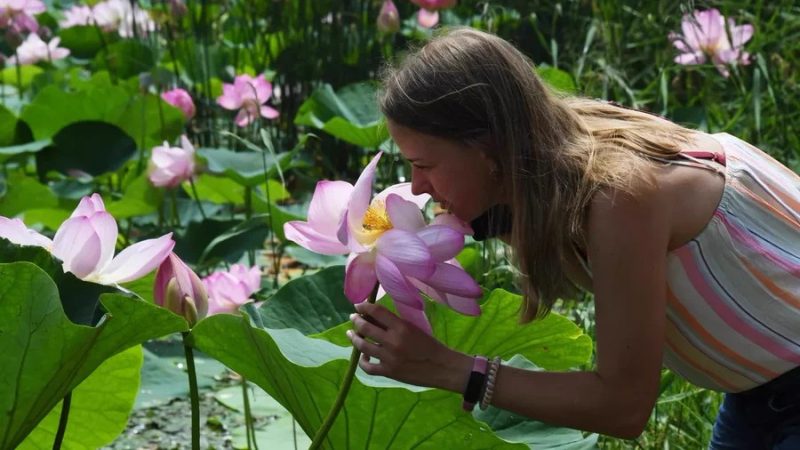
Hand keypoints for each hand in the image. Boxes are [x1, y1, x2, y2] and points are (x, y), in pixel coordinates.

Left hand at [346, 302, 471, 391]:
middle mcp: (393, 341)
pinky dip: (362, 361)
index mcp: (402, 327)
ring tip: (351, 334)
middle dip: (356, 321)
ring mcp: (389, 358)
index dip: (364, 307)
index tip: (358, 306)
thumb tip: (375, 317)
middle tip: (353, 318)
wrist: (442, 367)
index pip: (377, 312)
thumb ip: (396, 323)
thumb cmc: (430, 345)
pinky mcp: (389, 372)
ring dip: (354, 338)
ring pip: (363, 346)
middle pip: (365, 328)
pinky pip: (368, 367)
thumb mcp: (414, 328)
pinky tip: (363, 356)